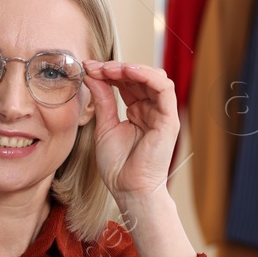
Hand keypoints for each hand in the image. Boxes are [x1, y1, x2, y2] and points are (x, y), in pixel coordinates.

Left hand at [83, 60, 178, 203]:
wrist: (129, 189)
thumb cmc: (118, 166)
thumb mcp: (105, 126)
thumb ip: (103, 99)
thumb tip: (92, 75)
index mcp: (138, 111)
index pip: (127, 82)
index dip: (108, 72)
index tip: (88, 68)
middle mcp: (151, 109)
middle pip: (139, 77)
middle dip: (116, 68)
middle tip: (95, 67)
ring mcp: (161, 113)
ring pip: (153, 77)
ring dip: (131, 68)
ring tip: (109, 69)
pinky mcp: (169, 119)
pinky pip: (164, 88)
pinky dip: (147, 75)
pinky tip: (128, 72)